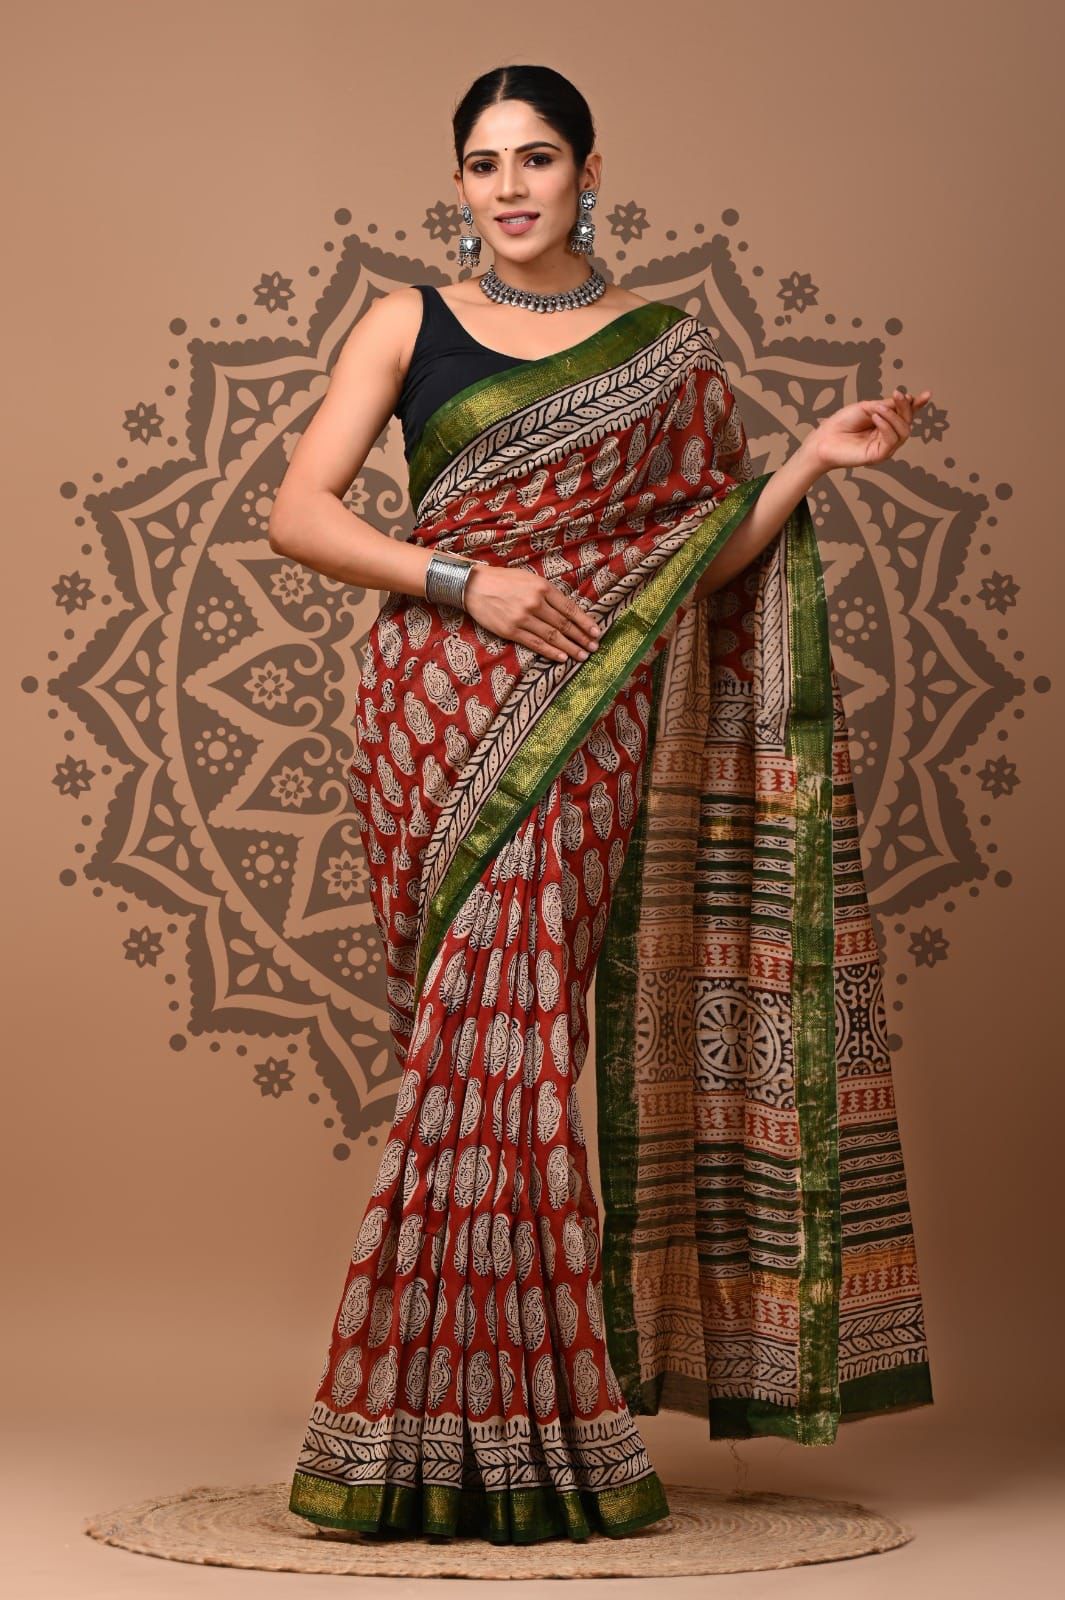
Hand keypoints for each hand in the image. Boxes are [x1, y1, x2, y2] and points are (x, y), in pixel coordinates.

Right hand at [459, 564, 602, 664]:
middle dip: (581, 637)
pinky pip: (535, 644)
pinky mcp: (511, 631)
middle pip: (564, 624)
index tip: (596, 631)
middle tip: (594, 648)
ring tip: (582, 656)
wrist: (474, 586)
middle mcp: (535, 603)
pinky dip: (551, 652)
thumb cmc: (503, 580)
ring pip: (552, 636)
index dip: (585, 622)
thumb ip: (547, 592)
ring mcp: (523, 618)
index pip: (569, 608)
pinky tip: (562, 658)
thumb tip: (567, 610)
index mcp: (542, 587)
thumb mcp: (529, 578)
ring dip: (570, 648)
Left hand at [809, 386, 932, 470]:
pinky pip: (892, 440)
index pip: (905, 414)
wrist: (824, 438)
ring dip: (894, 416)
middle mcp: (888, 436)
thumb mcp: (868, 407)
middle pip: (908, 422)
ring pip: (904, 431)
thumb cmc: (842, 423)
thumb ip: (888, 405)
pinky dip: (887, 426)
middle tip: (897, 395)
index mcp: (885, 423)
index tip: (928, 394)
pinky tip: (876, 418)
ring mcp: (885, 447)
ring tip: (877, 409)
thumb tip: (908, 399)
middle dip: (905, 407)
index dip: (917, 405)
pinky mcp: (879, 456)